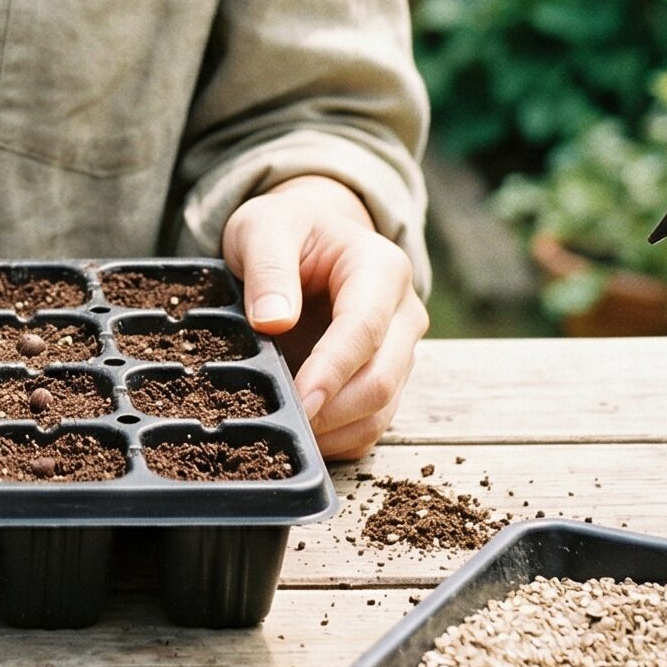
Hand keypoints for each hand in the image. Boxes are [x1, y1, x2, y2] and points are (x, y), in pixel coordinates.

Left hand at [220, 175, 426, 460]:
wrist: (307, 235)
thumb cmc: (285, 229)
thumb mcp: (264, 228)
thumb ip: (268, 269)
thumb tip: (272, 321)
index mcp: (381, 268)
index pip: (364, 329)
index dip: (332, 370)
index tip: (300, 401)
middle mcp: (403, 313)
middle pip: (381, 378)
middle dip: (333, 409)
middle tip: (282, 426)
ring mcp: (399, 350)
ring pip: (380, 410)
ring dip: (334, 430)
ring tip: (284, 433)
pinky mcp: (384, 377)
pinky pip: (370, 423)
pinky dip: (338, 438)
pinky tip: (301, 434)